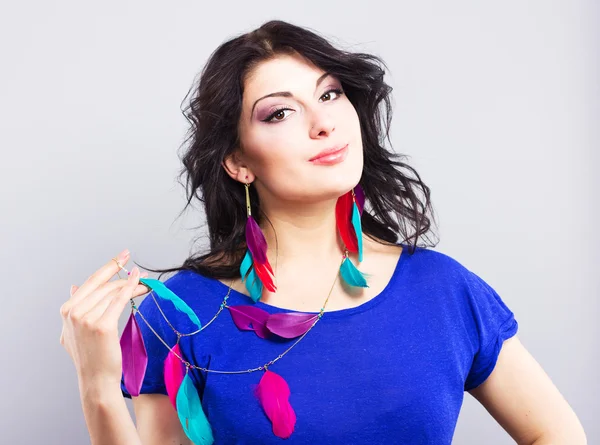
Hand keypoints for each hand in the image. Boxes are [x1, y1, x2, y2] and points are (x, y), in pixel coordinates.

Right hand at [59, 249, 149, 386]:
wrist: (96, 380)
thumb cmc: (91, 356)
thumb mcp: (74, 330)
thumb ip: (76, 307)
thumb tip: (74, 286)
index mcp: (67, 311)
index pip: (91, 283)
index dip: (108, 267)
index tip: (122, 256)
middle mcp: (73, 313)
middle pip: (104, 286)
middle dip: (122, 274)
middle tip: (137, 267)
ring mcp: (86, 319)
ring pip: (113, 293)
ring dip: (131, 284)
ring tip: (145, 282)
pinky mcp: (102, 326)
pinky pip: (120, 300)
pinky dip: (131, 288)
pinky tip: (140, 282)